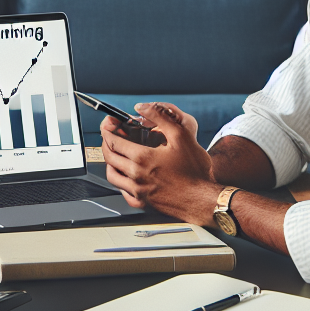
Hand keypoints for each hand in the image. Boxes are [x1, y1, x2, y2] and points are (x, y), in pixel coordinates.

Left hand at [101, 102, 221, 223]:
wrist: (203, 200)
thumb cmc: (195, 170)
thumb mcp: (182, 135)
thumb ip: (160, 117)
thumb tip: (141, 107)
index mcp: (143, 158)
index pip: (114, 142)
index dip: (107, 131)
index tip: (106, 126)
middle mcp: (136, 175)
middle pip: (110, 157)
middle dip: (106, 144)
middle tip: (107, 137)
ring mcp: (138, 190)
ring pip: (112, 176)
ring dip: (109, 163)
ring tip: (114, 156)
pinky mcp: (143, 202)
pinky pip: (123, 193)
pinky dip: (120, 183)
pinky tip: (126, 178)